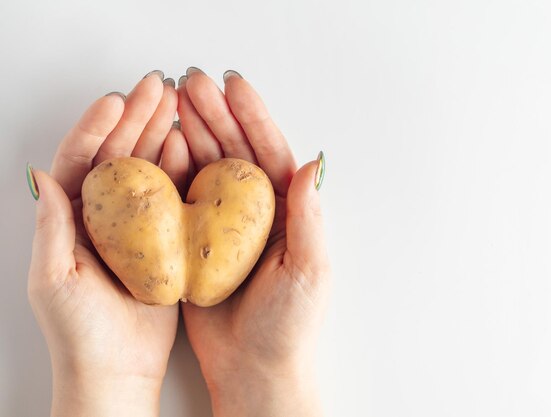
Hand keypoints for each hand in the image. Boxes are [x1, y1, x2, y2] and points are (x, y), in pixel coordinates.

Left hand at [27, 71, 187, 416]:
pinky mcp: (164, 239)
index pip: (80, 160)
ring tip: (178, 104)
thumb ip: (53, 226)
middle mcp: (103, 216)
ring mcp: (136, 226)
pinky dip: (181, 167)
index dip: (97, 127)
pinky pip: (173, 195)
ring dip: (161, 133)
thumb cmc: (80, 333)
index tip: (117, 100)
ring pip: (148, 168)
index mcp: (70, 219)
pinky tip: (191, 146)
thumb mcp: (55, 279)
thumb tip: (40, 175)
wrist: (117, 371)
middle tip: (157, 86)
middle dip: (137, 117)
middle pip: (118, 154)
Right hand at [177, 68, 329, 416]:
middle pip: (234, 151)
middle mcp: (254, 212)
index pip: (270, 152)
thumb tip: (314, 162)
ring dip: (190, 133)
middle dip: (214, 114)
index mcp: (287, 211)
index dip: (252, 116)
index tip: (233, 85)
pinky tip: (157, 147)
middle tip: (190, 82)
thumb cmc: (290, 326)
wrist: (255, 370)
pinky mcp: (194, 243)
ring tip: (171, 102)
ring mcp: (222, 226)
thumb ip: (308, 215)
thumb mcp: (308, 268)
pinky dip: (169, 171)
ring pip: (205, 168)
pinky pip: (181, 199)